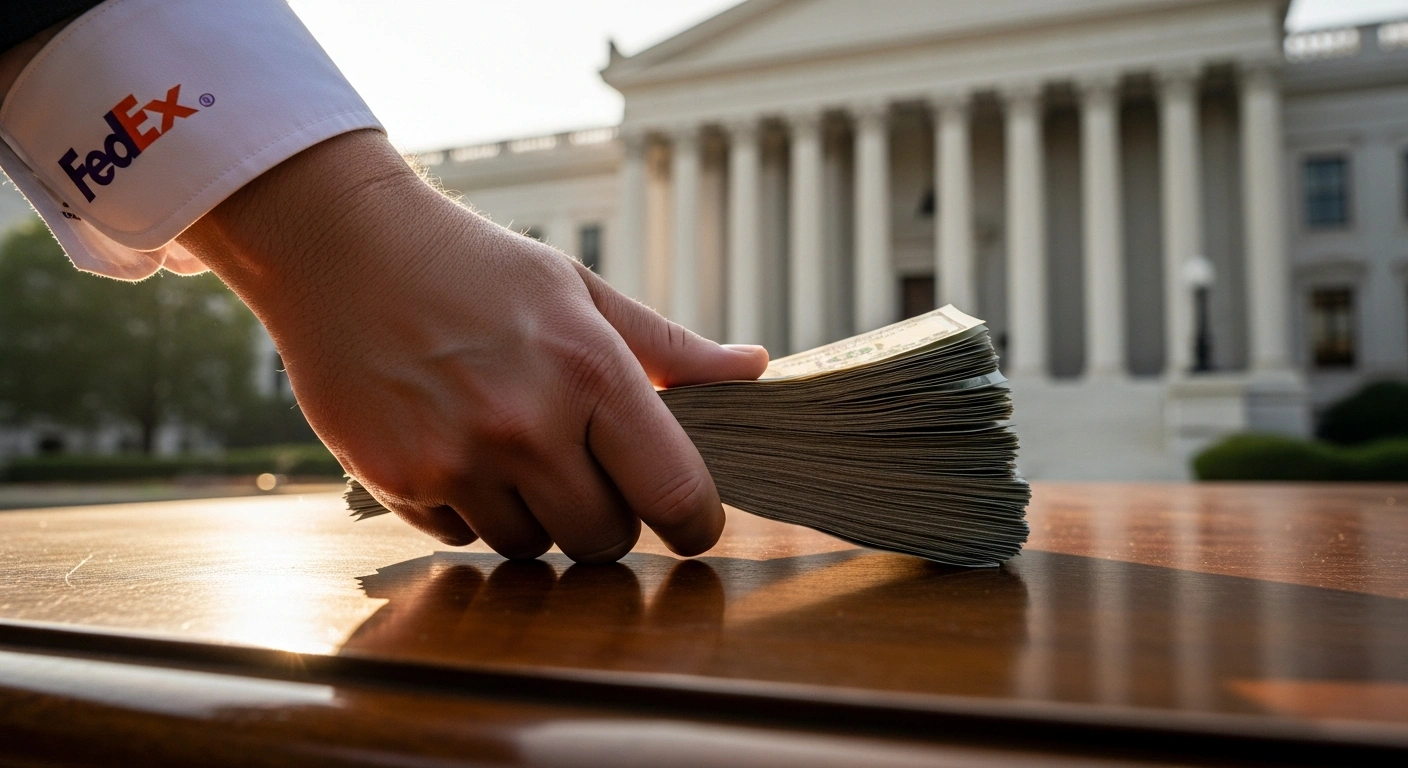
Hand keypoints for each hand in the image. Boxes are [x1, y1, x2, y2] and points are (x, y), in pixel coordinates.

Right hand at [179, 130, 767, 561]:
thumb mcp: (579, 290)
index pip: (674, 492)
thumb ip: (669, 348)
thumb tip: (754, 369)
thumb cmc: (475, 266)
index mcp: (588, 370)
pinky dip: (469, 508)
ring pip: (531, 547)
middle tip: (583, 468)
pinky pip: (462, 536)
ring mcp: (456, 459)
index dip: (695, 522)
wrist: (343, 247)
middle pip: (604, 539)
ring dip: (533, 514)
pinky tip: (453, 444)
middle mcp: (526, 424)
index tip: (691, 522)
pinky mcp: (398, 480)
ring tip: (507, 445)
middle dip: (606, 515)